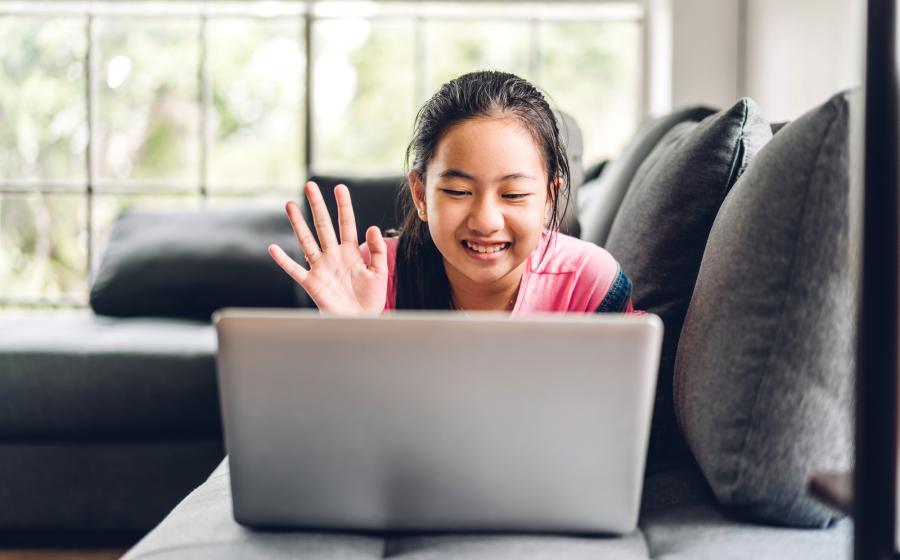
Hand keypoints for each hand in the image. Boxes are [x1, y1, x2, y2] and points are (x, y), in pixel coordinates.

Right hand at [268, 181, 388, 313]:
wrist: (361, 321)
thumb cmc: (371, 298)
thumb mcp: (379, 272)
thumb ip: (377, 250)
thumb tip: (372, 227)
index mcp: (351, 251)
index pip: (346, 223)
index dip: (343, 206)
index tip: (340, 188)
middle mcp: (333, 255)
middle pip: (323, 226)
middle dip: (317, 206)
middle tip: (310, 186)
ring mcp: (321, 268)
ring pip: (307, 241)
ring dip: (298, 224)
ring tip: (290, 205)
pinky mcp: (312, 284)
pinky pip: (295, 270)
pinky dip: (283, 261)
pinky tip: (273, 248)